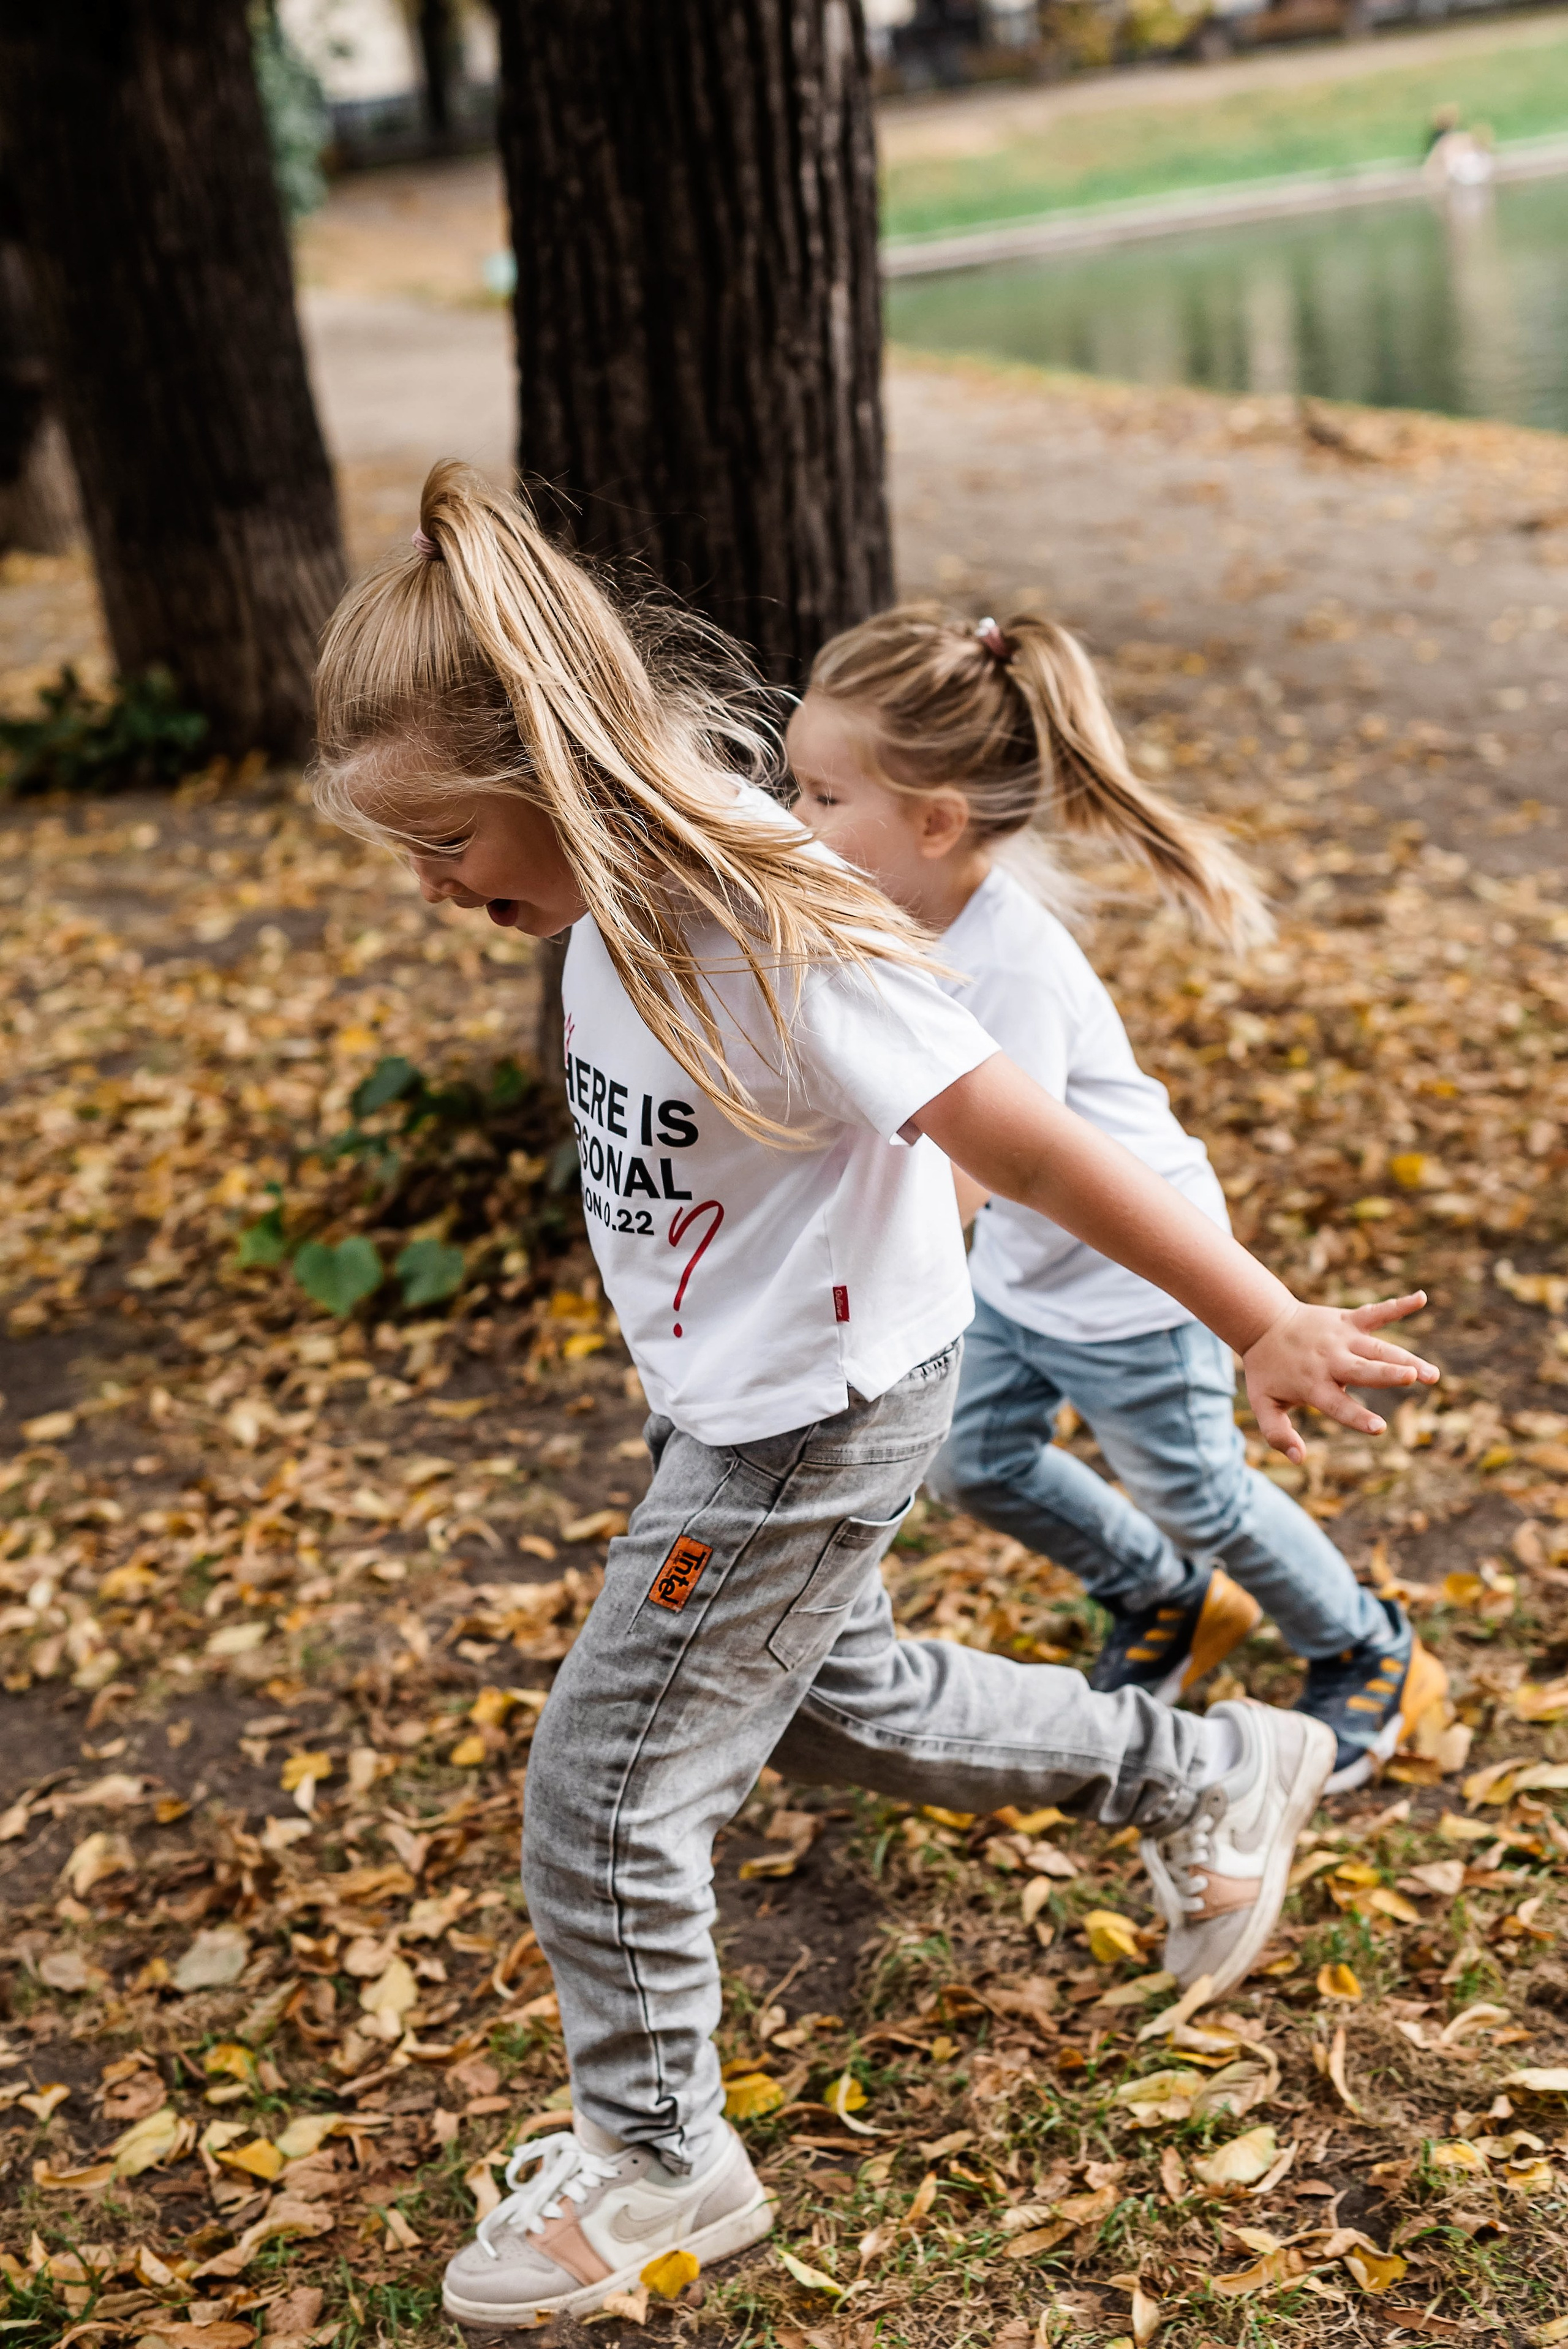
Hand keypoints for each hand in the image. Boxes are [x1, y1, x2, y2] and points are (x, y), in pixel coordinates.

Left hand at [1242, 1291, 1437, 1462]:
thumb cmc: (1267, 1369)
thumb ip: (1278, 1433)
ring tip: (1431, 1373)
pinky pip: (1376, 1312)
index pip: (1338, 1405)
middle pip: (1364, 1371)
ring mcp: (1342, 1338)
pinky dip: (1398, 1306)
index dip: (1358, 1417)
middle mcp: (1331, 1361)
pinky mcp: (1348, 1320)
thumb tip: (1299, 1459)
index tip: (1379, 1428)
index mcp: (1313, 1384)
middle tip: (1413, 1378)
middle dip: (1388, 1375)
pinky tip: (1421, 1298)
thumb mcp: (1263, 1404)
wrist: (1263, 1322)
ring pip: (1379, 1349)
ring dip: (1406, 1359)